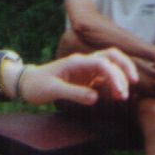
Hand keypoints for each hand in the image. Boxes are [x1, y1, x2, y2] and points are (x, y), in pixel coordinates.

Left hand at [21, 48, 137, 105]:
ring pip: (111, 64)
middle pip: (112, 56)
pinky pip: (105, 75)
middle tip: (128, 90)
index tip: (120, 92)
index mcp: (77, 62)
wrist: (26, 83)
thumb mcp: (53, 90)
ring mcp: (86, 69)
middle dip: (124, 69)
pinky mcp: (86, 77)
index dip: (115, 76)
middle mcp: (84, 62)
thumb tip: (95, 98)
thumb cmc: (37, 85)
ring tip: (123, 95)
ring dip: (121, 75)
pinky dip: (114, 82)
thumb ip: (74, 93)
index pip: (103, 63)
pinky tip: (116, 95)